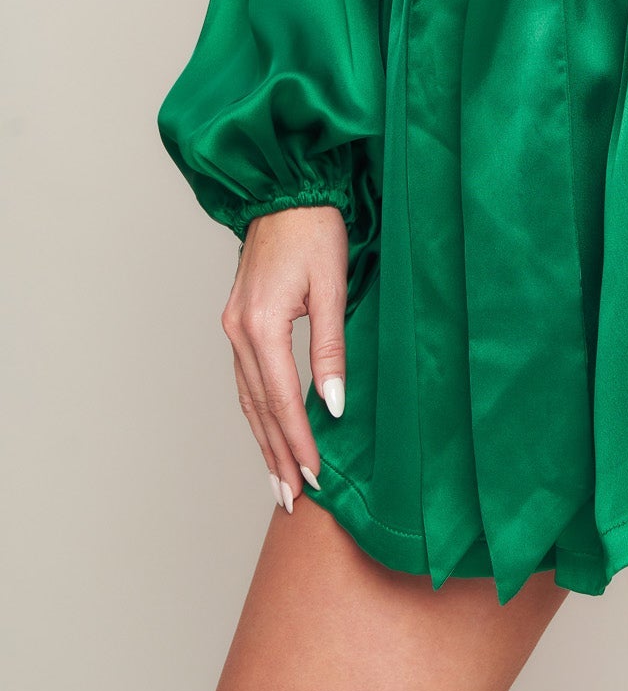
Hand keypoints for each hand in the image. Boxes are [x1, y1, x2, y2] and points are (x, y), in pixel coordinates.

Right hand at [221, 203, 348, 512]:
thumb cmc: (315, 230)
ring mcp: (233, 328)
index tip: (316, 479)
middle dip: (277, 455)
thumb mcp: (332, 286)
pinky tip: (268, 432)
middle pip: (258, 409)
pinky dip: (257, 412)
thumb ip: (331, 348)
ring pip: (247, 399)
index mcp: (261, 325)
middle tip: (292, 499)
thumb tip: (332, 404)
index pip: (282, 401)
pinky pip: (246, 380)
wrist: (286, 191)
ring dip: (263, 441)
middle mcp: (238, 332)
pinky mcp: (238, 322)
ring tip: (279, 480)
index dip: (300, 443)